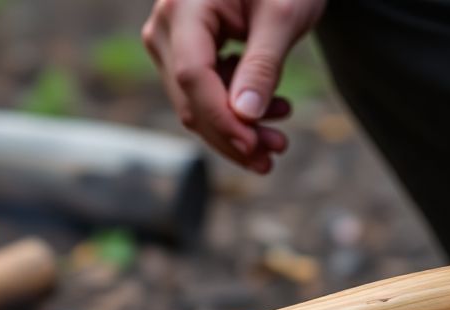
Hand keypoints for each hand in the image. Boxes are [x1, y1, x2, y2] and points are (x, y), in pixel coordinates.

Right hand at [143, 0, 324, 172]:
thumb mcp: (284, 15)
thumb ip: (263, 65)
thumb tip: (245, 118)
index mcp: (184, 8)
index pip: (192, 77)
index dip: (221, 119)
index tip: (254, 148)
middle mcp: (165, 26)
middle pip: (190, 98)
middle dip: (232, 134)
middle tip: (274, 155)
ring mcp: (170, 40)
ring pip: (194, 103)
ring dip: (236, 126)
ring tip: (279, 137)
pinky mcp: (183, 51)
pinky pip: (202, 92)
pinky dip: (234, 108)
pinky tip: (271, 110)